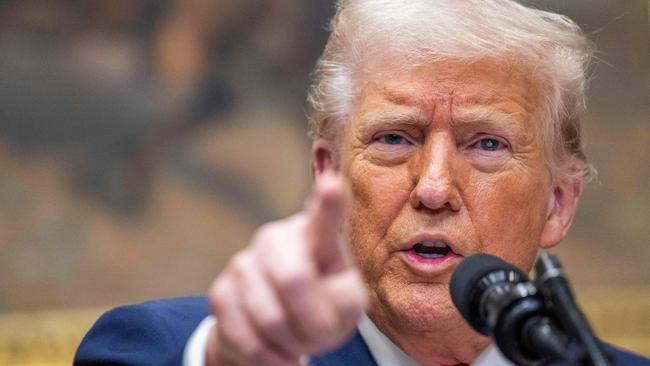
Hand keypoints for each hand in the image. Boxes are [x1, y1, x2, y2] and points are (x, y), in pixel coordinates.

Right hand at [206, 172, 366, 365]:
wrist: (279, 330)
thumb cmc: (325, 308)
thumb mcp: (347, 307)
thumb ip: (341, 299)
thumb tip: (305, 290)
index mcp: (318, 238)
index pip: (324, 217)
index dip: (329, 201)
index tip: (333, 182)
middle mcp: (277, 240)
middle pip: (295, 280)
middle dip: (312, 320)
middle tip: (322, 336)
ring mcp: (245, 262)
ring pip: (270, 317)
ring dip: (291, 344)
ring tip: (298, 342)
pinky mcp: (221, 291)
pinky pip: (245, 335)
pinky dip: (268, 357)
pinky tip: (279, 354)